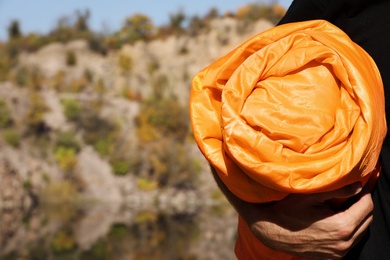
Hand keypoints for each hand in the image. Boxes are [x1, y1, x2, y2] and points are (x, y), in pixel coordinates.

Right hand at [245, 183, 373, 258]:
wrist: (273, 231)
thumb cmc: (289, 211)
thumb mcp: (311, 196)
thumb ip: (338, 190)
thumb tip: (358, 185)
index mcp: (341, 226)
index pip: (366, 207)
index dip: (365, 193)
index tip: (360, 185)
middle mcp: (344, 242)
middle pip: (367, 220)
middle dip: (362, 205)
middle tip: (353, 193)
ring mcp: (339, 252)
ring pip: (361, 232)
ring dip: (357, 217)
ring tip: (345, 205)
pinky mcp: (333, 256)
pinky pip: (351, 241)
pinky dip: (350, 229)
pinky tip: (337, 219)